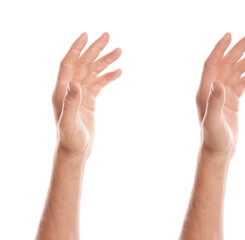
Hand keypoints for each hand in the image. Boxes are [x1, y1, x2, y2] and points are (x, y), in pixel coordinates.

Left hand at [52, 32, 121, 158]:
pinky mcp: (89, 100)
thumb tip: (74, 83)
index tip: (86, 35)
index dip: (76, 49)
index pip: (69, 64)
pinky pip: (99, 84)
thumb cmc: (70, 140)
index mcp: (62, 91)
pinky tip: (118, 72)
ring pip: (93, 72)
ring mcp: (80, 94)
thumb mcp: (69, 123)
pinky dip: (108, 77)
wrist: (75, 151)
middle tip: (108, 37)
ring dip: (105, 62)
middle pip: (83, 64)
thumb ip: (70, 103)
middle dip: (95, 50)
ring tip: (118, 51)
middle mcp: (70, 89)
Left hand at [196, 32, 244, 158]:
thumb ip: (214, 103)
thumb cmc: (213, 139)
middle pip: (225, 64)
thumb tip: (218, 84)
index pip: (211, 64)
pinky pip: (241, 84)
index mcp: (204, 91)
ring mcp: (222, 95)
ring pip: (235, 72)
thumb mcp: (213, 122)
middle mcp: (212, 90)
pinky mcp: (231, 101)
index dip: (219, 49)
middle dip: (237, 50)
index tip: (230, 35)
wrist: (218, 151)